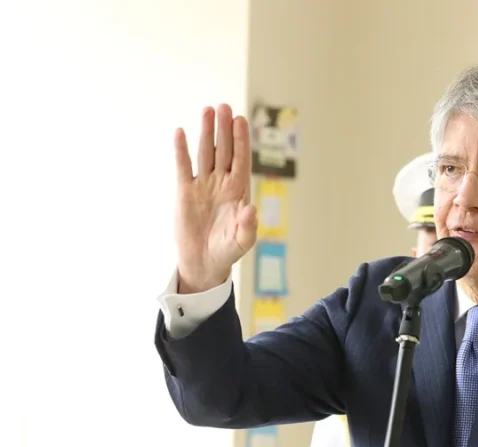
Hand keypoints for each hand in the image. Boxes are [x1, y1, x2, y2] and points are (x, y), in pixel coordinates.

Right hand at [173, 104, 256, 293]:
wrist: (204, 262)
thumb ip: (248, 225)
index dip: (241, 140)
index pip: (241, 160)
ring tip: (207, 110)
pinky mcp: (185, 191)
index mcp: (238, 191)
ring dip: (206, 133)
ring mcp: (203, 185)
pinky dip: (181, 150)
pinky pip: (183, 167)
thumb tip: (250, 208)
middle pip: (224, 150)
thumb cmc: (228, 250)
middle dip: (224, 129)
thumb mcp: (243, 241)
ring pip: (205, 153)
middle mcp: (221, 183)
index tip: (241, 120)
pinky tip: (181, 132)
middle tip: (224, 107)